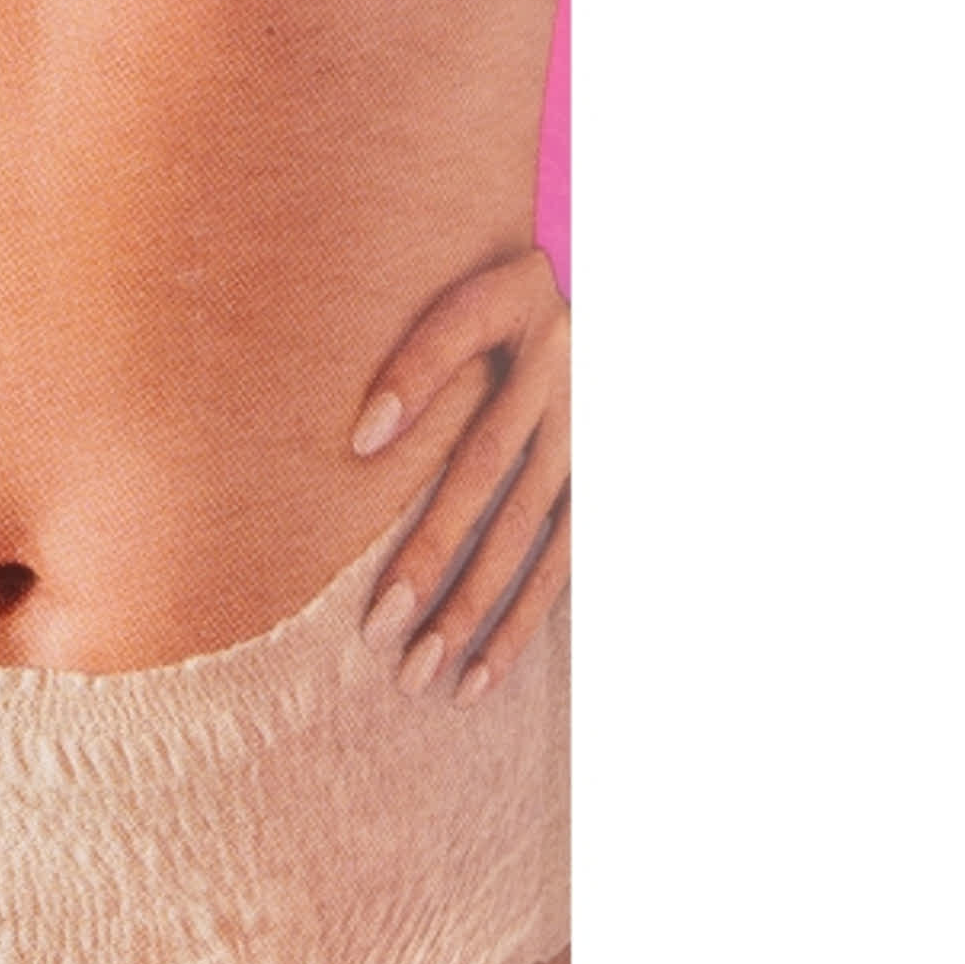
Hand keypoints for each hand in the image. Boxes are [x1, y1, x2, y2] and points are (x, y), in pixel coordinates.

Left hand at [350, 247, 569, 701]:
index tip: (360, 442)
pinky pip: (568, 557)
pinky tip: (488, 668)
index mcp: (517, 310)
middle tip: (380, 629)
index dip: (415, 380)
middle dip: (437, 553)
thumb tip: (361, 438)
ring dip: (483, 608)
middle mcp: (563, 374)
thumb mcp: (465, 286)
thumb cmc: (495, 295)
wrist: (593, 296)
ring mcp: (590, 432)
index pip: (457, 335)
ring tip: (432, 677)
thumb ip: (416, 344)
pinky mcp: (604, 477)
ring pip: (535, 532)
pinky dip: (528, 616)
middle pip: (490, 469)